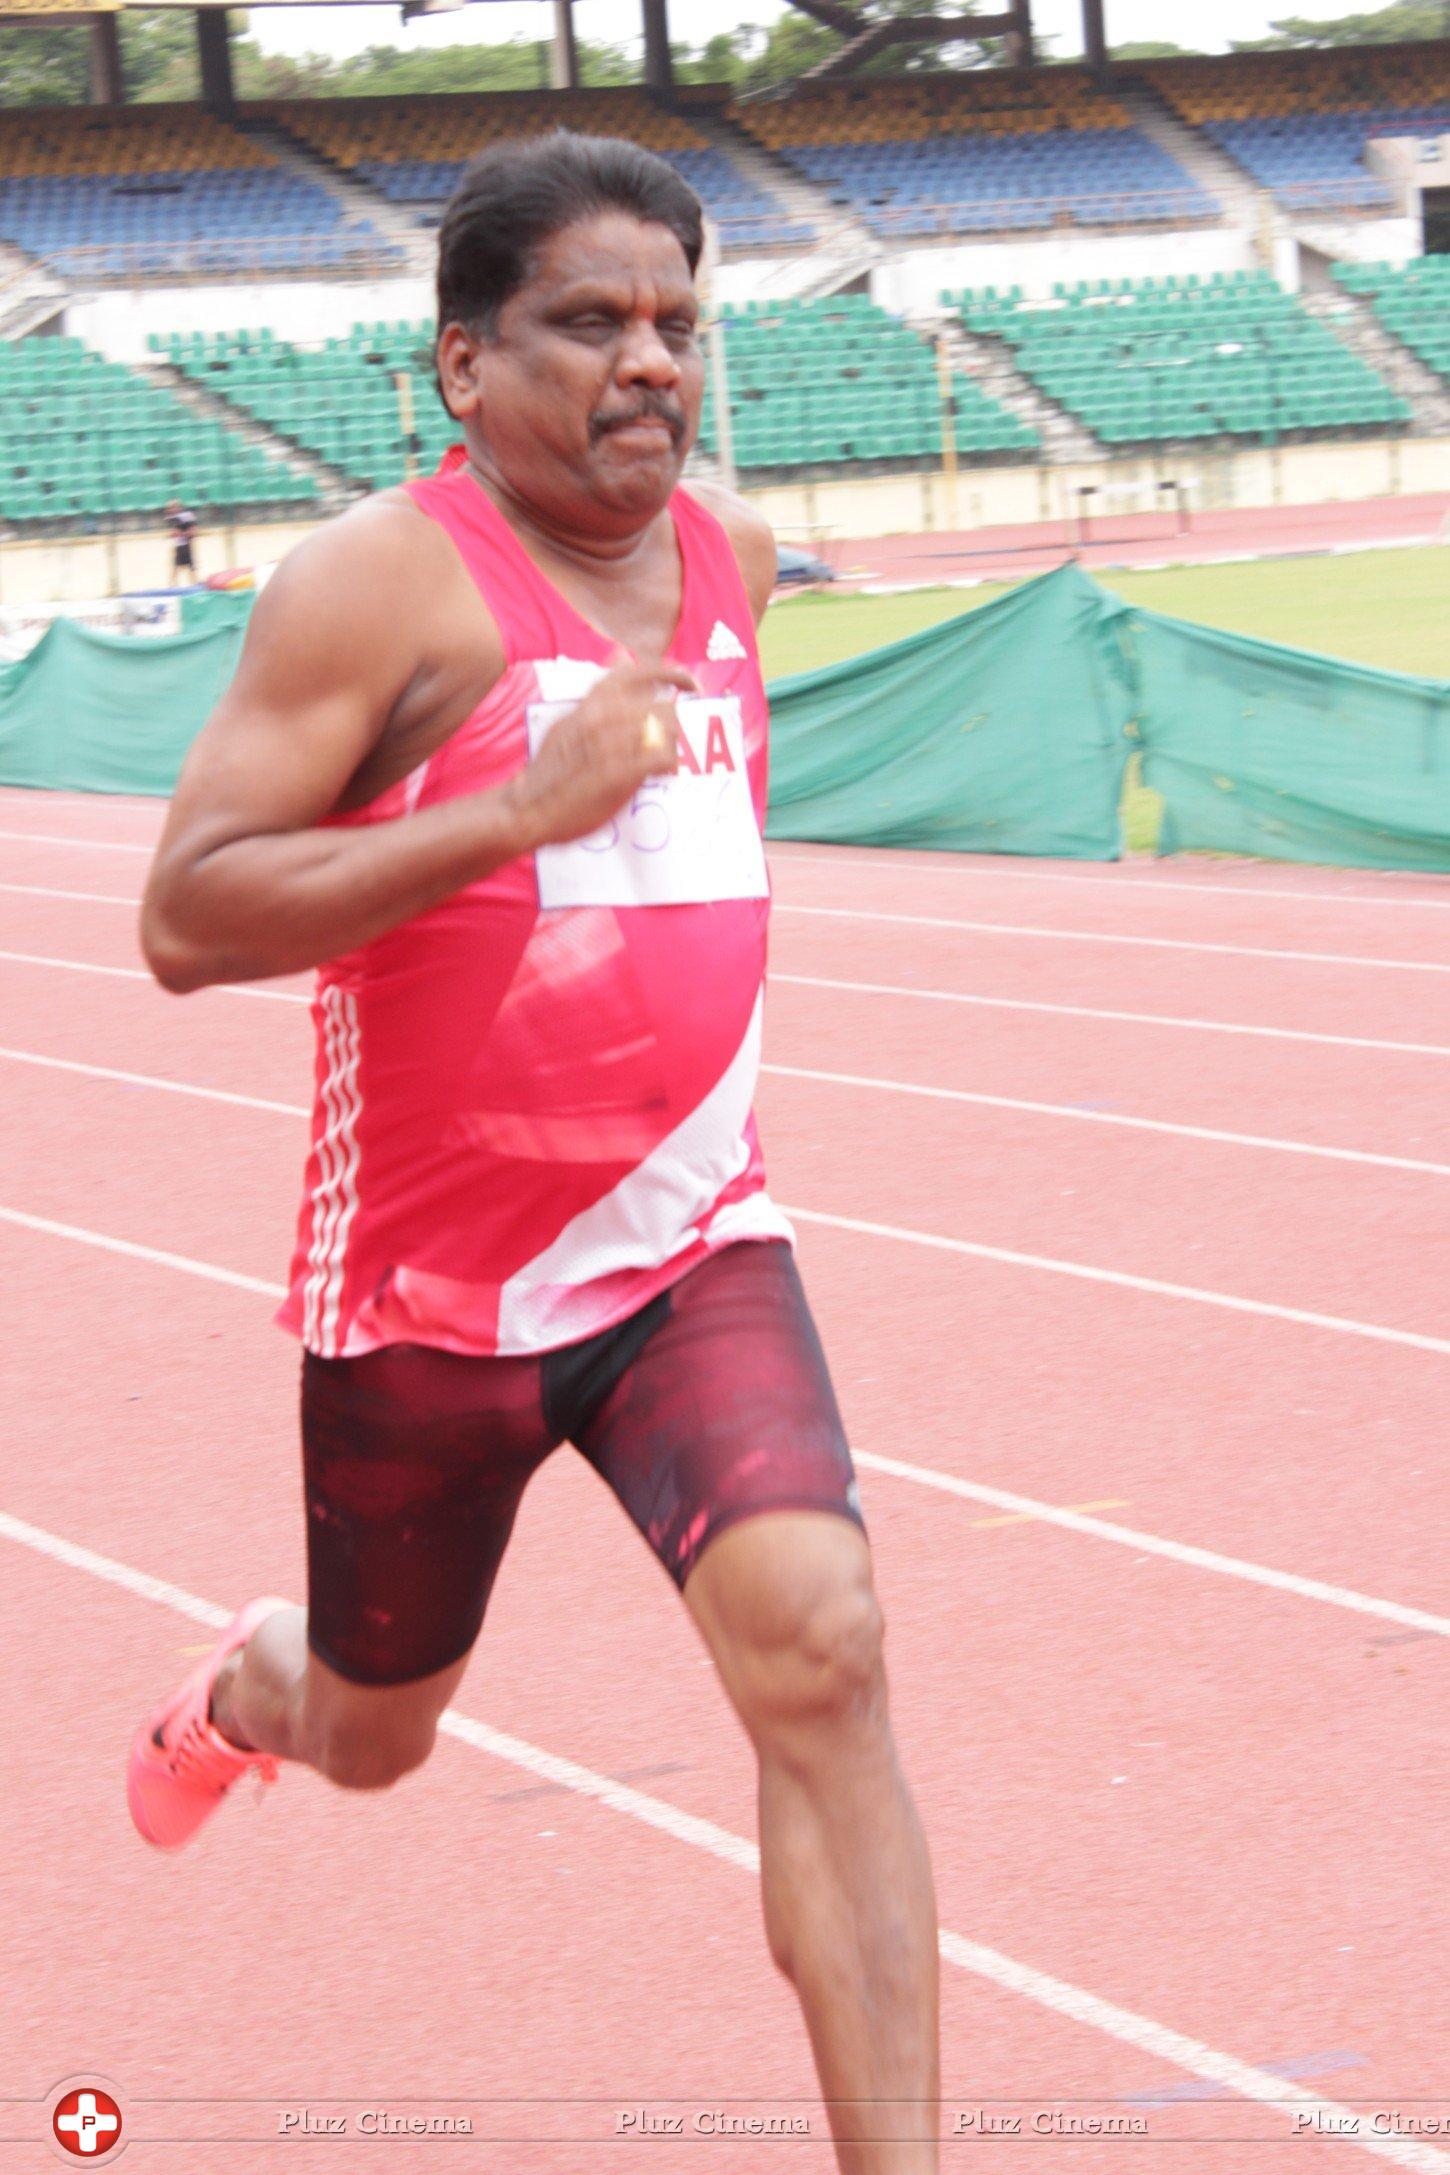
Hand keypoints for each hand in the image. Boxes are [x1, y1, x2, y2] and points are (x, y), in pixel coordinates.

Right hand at [505, 658, 697, 850]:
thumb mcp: (569, 719)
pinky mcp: (619, 772)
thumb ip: (598, 691)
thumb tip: (619, 654)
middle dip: (679, 722)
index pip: (641, 671)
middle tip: (682, 738)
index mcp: (593, 700)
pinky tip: (663, 772)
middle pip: (664, 705)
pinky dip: (669, 764)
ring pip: (667, 731)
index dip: (672, 673)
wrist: (529, 805)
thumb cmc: (550, 767)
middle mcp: (605, 715)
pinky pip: (662, 758)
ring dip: (675, 745)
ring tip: (668, 759)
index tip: (690, 683)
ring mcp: (612, 743)